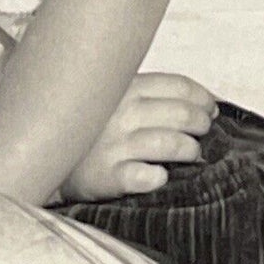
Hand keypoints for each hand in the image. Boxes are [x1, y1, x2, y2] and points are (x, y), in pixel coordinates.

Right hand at [56, 73, 216, 202]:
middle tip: (204, 130)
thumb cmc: (94, 126)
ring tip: (192, 153)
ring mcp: (115, 145)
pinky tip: (161, 175)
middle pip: (180, 113)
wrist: (51, 155)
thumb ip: (150, 94)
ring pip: (170, 143)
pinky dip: (159, 176)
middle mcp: (121, 113)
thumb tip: (204, 102)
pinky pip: (145, 177)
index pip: (177, 86)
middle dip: (201, 122)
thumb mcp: (115, 96)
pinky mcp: (108, 175)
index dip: (202, 97)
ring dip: (190, 149)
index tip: (211, 107)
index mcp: (125, 87)